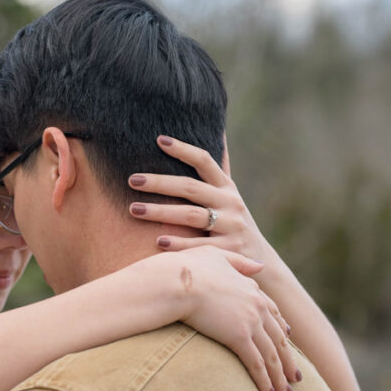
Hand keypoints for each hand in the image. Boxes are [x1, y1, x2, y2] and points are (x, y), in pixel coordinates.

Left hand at [129, 135, 271, 266]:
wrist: (259, 261)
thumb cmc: (233, 222)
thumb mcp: (229, 196)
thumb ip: (218, 169)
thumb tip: (216, 129)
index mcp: (226, 187)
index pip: (205, 161)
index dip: (183, 150)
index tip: (159, 140)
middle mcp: (230, 203)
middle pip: (191, 188)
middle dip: (160, 183)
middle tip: (132, 180)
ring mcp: (231, 227)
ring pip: (192, 216)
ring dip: (161, 212)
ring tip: (133, 209)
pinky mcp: (229, 250)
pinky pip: (200, 246)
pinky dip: (179, 244)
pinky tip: (158, 241)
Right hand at [170, 246, 298, 390]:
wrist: (176, 280)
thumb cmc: (187, 266)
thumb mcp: (217, 256)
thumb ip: (240, 262)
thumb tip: (260, 265)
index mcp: (251, 288)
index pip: (273, 312)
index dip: (281, 328)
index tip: (288, 341)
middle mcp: (256, 306)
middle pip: (278, 338)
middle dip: (288, 360)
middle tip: (296, 376)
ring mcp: (250, 322)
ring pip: (271, 355)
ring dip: (280, 376)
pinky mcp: (238, 337)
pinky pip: (256, 364)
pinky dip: (264, 380)